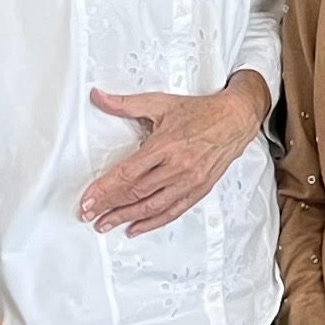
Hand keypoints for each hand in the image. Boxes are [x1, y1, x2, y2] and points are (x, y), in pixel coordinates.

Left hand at [82, 76, 267, 236]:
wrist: (236, 119)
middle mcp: (177, 167)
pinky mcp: (198, 189)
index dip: (104, 190)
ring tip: (106, 223)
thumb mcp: (160, 103)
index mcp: (165, 146)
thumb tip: (99, 97)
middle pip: (135, 193)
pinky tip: (136, 227)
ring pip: (152, 206)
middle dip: (108, 206)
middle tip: (89, 214)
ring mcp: (189, 181)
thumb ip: (126, 104)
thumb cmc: (201, 112)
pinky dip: (152, 222)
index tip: (88, 200)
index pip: (127, 174)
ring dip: (126, 217)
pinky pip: (172, 211)